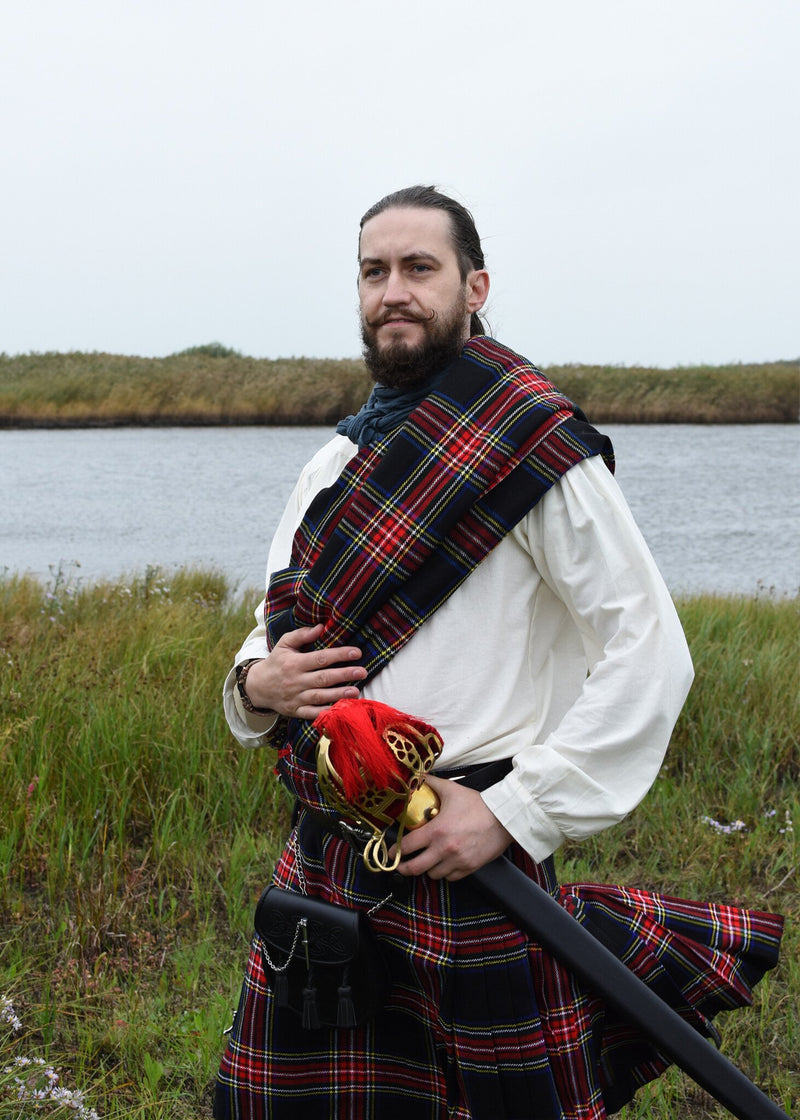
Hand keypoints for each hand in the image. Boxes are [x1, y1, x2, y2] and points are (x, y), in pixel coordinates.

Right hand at [242, 623, 366, 720]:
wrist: (257, 687)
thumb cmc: (276, 662)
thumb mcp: (284, 644)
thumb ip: (302, 635)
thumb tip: (321, 627)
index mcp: (294, 663)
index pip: (320, 658)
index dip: (339, 655)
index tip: (357, 653)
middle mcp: (296, 681)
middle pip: (323, 678)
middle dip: (344, 675)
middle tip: (362, 672)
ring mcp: (296, 698)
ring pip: (320, 696)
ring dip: (339, 694)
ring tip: (356, 691)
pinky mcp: (295, 711)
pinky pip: (312, 713)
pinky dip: (326, 713)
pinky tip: (340, 710)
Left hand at [393, 775, 512, 881]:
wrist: (504, 818)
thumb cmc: (479, 805)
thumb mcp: (452, 790)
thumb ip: (432, 782)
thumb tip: (418, 775)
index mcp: (437, 831)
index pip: (408, 846)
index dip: (396, 851)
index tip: (392, 852)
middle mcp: (444, 849)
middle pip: (415, 868)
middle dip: (405, 867)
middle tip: (401, 865)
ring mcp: (457, 861)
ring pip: (433, 875)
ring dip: (427, 869)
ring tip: (427, 861)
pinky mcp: (469, 868)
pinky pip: (450, 878)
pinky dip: (445, 873)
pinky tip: (444, 864)